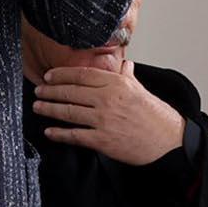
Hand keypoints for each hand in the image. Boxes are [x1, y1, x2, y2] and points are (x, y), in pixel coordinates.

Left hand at [33, 54, 186, 165]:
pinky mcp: (103, 140)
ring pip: (69, 112)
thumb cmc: (156, 116)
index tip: (50, 76)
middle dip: (50, 91)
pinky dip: (59, 133)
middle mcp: (108, 99)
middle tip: (38, 91)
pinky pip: (75, 135)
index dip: (62, 75)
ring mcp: (104, 120)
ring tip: (38, 107)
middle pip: (71, 92)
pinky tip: (50, 132)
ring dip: (50, 109)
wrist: (169, 141)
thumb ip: (127, 77)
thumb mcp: (141, 90)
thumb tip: (124, 65)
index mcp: (117, 84)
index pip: (82, 75)